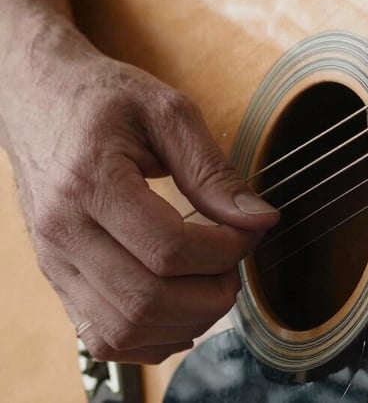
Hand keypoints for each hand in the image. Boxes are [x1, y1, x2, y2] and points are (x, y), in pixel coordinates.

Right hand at [0, 0, 278, 363]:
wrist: (37, 98)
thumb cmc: (104, 99)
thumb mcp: (168, 114)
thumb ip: (213, 171)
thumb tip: (260, 220)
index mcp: (89, 183)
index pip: (169, 249)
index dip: (225, 250)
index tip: (250, 230)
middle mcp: (62, 233)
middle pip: (146, 300)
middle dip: (211, 294)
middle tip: (235, 263)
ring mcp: (54, 262)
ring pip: (124, 330)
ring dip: (186, 320)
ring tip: (212, 282)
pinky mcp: (57, 277)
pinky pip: (103, 338)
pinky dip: (151, 337)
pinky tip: (181, 307)